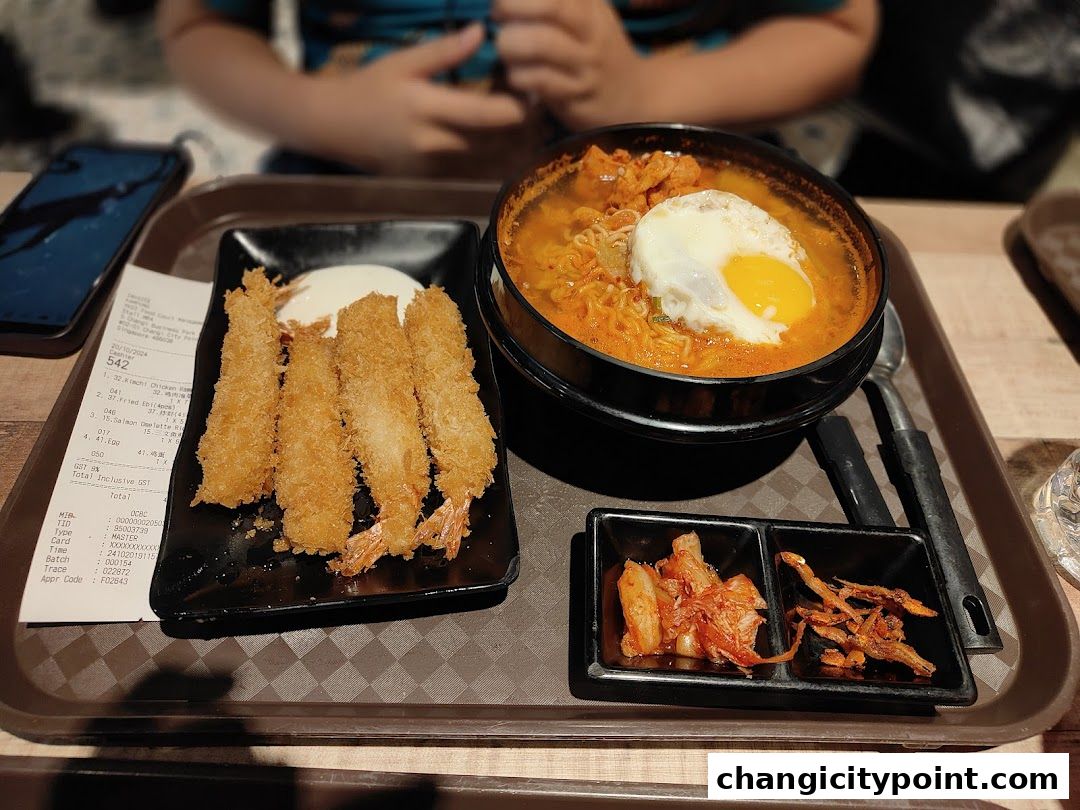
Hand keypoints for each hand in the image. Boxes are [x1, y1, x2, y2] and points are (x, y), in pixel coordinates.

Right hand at [299, 23, 528, 174]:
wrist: (331, 127)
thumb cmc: (367, 89)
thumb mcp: (402, 63)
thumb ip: (444, 51)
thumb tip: (482, 32)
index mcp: (428, 109)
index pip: (487, 115)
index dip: (517, 107)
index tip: (533, 92)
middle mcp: (434, 144)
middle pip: (494, 142)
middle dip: (521, 128)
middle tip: (538, 108)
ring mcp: (433, 167)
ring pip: (487, 161)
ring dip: (511, 146)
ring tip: (529, 127)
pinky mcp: (430, 180)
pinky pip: (472, 172)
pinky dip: (492, 160)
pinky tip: (504, 145)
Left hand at [493, 0, 647, 130]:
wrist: (632, 95)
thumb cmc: (595, 47)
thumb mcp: (588, 12)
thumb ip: (556, 2)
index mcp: (591, 7)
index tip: (502, 4)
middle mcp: (593, 33)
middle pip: (551, 9)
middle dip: (512, 10)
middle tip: (498, 21)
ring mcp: (588, 67)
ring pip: (541, 45)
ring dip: (511, 46)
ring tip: (506, 50)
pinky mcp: (578, 98)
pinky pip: (540, 82)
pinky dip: (519, 76)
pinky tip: (516, 76)